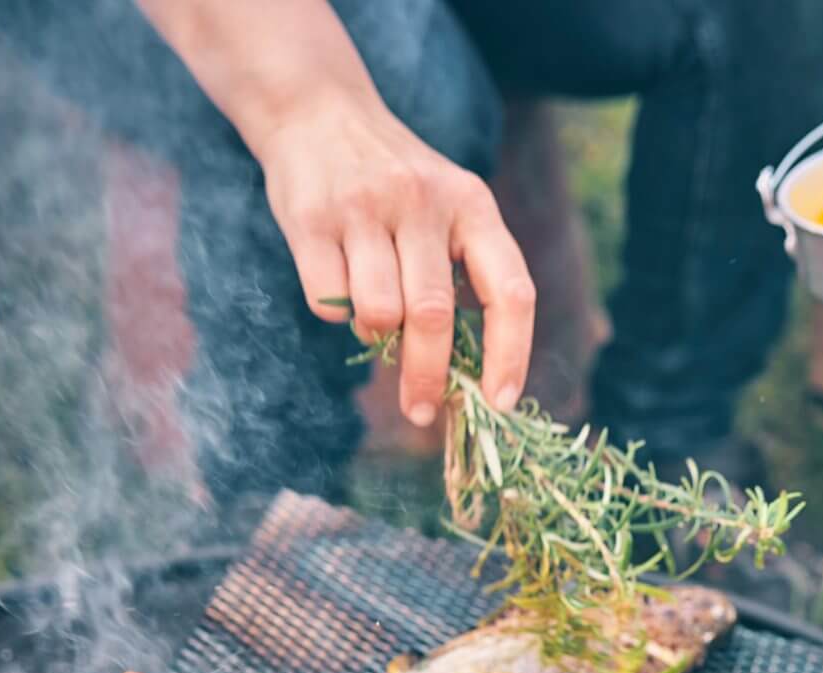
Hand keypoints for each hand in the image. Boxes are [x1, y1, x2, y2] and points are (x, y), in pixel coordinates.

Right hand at [255, 89, 535, 426]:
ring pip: (379, 314)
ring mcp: (365, 207)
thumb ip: (464, 276)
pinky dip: (336, 312)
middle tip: (421, 412)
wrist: (318, 111)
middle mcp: (424, 201)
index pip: (510, 292)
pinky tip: (339, 283)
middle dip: (428, 378)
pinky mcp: (311, 218)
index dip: (511, 355)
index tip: (499, 403)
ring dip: (377, 338)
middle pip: (433, 317)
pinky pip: (329, 300)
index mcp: (474, 205)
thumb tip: (469, 379)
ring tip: (375, 320)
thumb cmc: (397, 186)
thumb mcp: (449, 208)